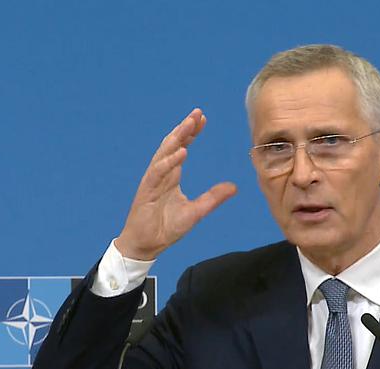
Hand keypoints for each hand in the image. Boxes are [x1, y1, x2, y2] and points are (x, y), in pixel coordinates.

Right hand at [116, 108, 236, 259]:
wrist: (146, 245)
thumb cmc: (165, 228)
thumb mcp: (196, 212)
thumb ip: (213, 198)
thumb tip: (234, 187)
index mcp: (171, 176)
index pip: (181, 148)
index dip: (191, 133)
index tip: (202, 119)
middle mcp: (161, 174)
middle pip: (172, 144)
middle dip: (185, 128)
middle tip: (197, 113)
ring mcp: (153, 180)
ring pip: (164, 153)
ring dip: (177, 138)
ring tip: (189, 124)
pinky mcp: (147, 190)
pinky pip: (158, 171)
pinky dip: (169, 161)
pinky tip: (181, 152)